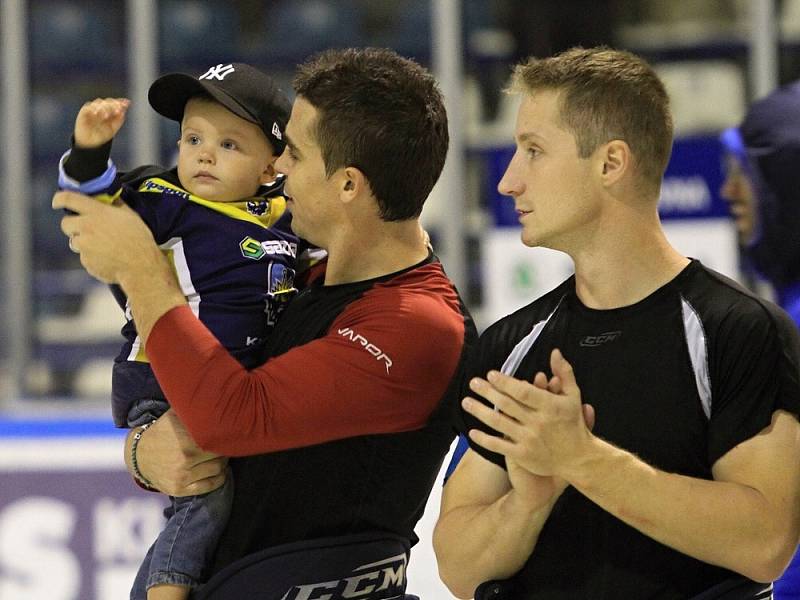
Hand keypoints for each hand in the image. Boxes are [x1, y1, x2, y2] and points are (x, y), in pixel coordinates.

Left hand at [53, 190, 160, 283]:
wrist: (141, 266)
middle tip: (87, 228)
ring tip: (104, 246)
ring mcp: (84, 246)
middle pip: (65, 223)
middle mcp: (86, 227)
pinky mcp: (86, 262)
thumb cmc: (139, 239)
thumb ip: (115, 204)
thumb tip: (108, 198)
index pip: (68, 199)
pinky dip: (93, 257)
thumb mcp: (130, 215)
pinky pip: (84, 257)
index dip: (59, 198)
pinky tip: (107, 258)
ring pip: (75, 242)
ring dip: (84, 242)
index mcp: (97, 212)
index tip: (57, 201)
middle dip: (73, 225)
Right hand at [74, 97, 129, 147]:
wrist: (89, 143)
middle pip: (108, 102)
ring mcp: (93, 109)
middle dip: (114, 105)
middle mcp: (102, 109)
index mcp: (109, 112)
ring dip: (105, 108)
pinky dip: (93, 109)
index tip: (126, 104)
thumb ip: (118, 121)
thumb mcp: (113, 129)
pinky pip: (89, 107)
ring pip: (99, 102)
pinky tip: (96, 114)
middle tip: (118, 110)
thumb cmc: (101, 136)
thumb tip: (123, 112)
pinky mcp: (85, 111)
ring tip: (106, 116)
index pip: (115, 103)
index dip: (120, 102)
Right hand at [128, 410, 226, 495]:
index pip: (218, 439)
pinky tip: (217, 471)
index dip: (226, 436)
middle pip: (221, 455)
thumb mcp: (174, 416)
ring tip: (218, 456)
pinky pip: (210, 486)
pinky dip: (218, 478)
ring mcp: (182, 477)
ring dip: (222, 463)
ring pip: (218, 470)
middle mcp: (185, 460)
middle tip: (223, 444)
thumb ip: (192, 409)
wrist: (139, 456)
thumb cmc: (161, 432)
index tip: (228, 433)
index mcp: (186, 440)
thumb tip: (212, 396)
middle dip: (224, 449)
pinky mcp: (180, 489)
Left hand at [463, 349, 594, 479]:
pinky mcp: (523, 455)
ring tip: (466, 402)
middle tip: (473, 383)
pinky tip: (472, 432)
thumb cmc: (574, 424)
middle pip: (507, 404)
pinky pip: (499, 446)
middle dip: (487, 392)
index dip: (505, 383)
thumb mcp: (573, 396)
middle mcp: (538, 422)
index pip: (523, 392)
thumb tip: (555, 352)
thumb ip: (564, 373)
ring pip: (499, 423)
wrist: (579, 459)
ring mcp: (529, 440)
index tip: (491, 374)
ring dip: (480, 411)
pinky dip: (484, 439)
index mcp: (550, 406)